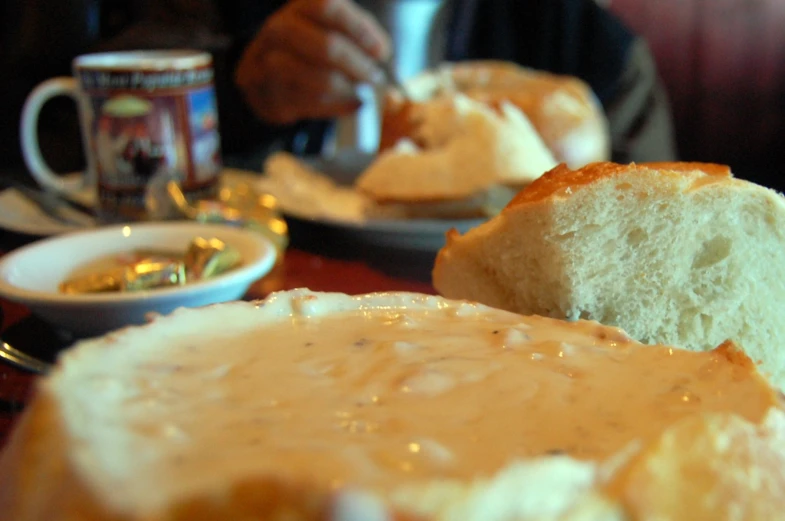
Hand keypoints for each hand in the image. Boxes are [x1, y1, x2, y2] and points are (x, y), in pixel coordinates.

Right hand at [235, 0, 390, 124]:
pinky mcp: (269, 94)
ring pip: (317, 78)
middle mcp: (279, 29)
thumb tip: (383, 51)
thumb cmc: (309, 50)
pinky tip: (351, 105)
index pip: (329, 9)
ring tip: (361, 93)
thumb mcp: (332, 31)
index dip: (359, 30)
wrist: (265, 76)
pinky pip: (309, 103)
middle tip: (375, 78)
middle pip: (326, 46)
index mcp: (300, 8)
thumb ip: (359, 36)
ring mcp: (267, 62)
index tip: (382, 52)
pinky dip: (336, 106)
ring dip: (347, 88)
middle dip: (358, 65)